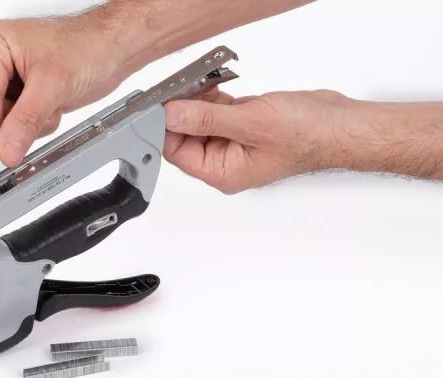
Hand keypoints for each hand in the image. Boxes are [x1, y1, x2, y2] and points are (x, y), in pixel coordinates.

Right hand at [0, 17, 131, 166]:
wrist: (113, 50)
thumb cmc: (88, 48)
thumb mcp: (53, 86)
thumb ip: (25, 120)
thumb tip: (6, 148)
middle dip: (15, 121)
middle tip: (39, 119)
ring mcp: (12, 78)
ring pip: (4, 120)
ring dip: (29, 123)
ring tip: (52, 106)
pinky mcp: (26, 93)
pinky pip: (19, 121)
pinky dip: (38, 123)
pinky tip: (54, 108)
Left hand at [163, 89, 353, 192]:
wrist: (340, 124)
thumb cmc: (308, 136)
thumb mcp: (250, 124)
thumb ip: (207, 119)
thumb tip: (171, 116)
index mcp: (223, 173)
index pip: (178, 152)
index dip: (165, 128)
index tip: (158, 105)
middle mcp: (226, 162)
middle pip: (186, 136)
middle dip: (182, 111)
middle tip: (180, 88)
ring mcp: (235, 143)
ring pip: (201, 121)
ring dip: (198, 101)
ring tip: (201, 84)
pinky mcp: (243, 126)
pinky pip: (217, 112)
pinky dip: (213, 98)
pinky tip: (215, 85)